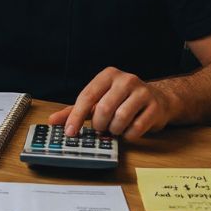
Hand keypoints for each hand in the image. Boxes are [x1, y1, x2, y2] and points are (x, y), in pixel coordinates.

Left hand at [47, 67, 172, 138]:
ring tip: (115, 128)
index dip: (76, 116)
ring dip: (114, 130)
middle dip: (99, 125)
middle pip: (103, 109)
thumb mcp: (97, 101)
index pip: (87, 96)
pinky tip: (128, 131)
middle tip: (101, 128)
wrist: (158, 99)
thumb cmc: (122, 100)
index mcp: (108, 75)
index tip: (70, 132)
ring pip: (120, 118)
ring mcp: (143, 92)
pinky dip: (128, 135)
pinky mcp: (155, 107)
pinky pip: (136, 128)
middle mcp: (126, 80)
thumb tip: (53, 120)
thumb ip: (75, 110)